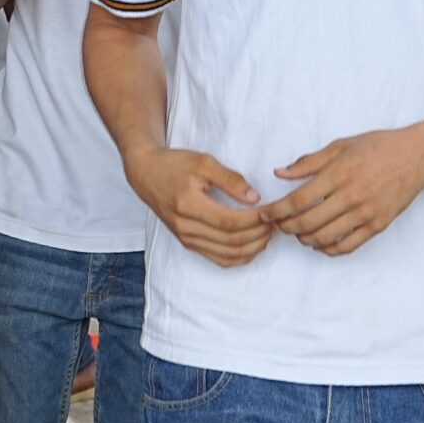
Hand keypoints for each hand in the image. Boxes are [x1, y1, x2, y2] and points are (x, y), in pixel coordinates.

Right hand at [125, 147, 269, 265]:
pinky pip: (219, 259)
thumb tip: (255, 198)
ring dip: (253, 248)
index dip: (254, 220)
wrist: (147, 174)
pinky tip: (254, 246)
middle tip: (276, 221)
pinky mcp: (189, 244)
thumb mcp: (204, 162)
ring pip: (227, 255)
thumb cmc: (175, 165)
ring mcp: (186, 239)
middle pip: (231, 242)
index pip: (229, 222)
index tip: (271, 210)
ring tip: (268, 233)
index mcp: (188, 206)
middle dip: (258, 234)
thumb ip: (230, 179)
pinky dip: (240, 257)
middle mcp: (185, 227)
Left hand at [258, 121, 423, 256]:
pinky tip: (320, 243)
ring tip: (297, 233)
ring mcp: (366, 213)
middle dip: (285, 227)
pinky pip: (347, 246)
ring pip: (324, 238)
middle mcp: (352, 196)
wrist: (417, 156)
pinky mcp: (378, 225)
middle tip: (277, 225)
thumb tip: (279, 173)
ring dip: (304, 239)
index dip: (276, 211)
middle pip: (307, 223)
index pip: (297, 200)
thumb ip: (308, 162)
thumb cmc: (377, 147)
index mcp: (339, 173)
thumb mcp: (340, 146)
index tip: (265, 213)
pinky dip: (328, 249)